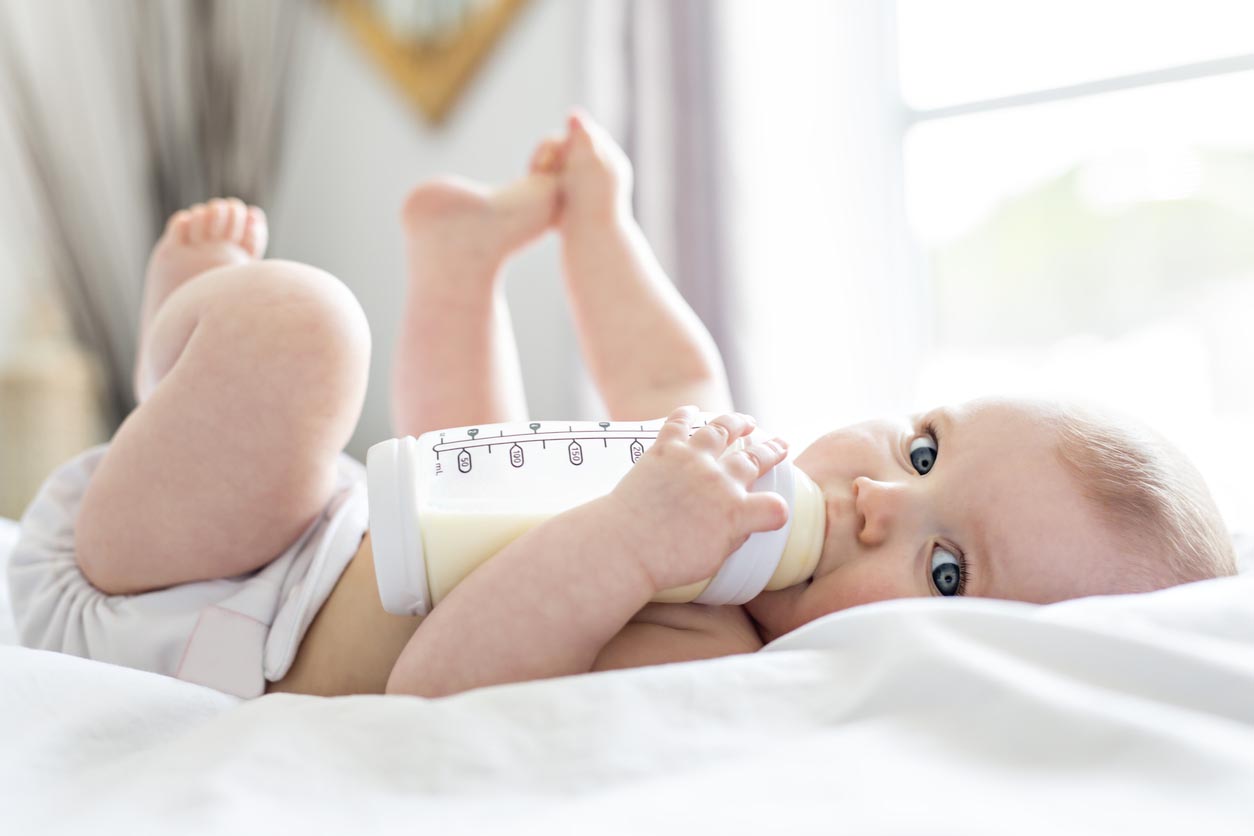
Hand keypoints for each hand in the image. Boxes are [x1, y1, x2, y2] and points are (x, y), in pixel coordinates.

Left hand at [606, 405, 790, 591]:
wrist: (627, 546)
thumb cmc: (667, 562)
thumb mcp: (712, 560)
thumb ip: (731, 538)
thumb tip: (738, 525)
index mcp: (736, 513)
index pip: (774, 508)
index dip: (778, 510)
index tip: (776, 510)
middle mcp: (720, 481)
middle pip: (755, 459)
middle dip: (772, 451)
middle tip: (781, 444)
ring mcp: (693, 461)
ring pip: (722, 430)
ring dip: (737, 423)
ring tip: (746, 421)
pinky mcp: (665, 450)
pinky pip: (679, 424)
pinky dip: (686, 415)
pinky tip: (692, 410)